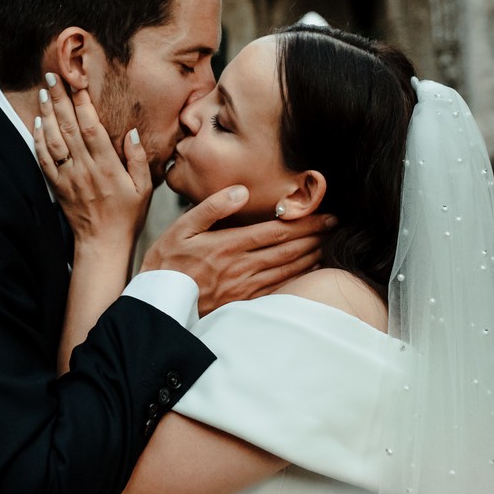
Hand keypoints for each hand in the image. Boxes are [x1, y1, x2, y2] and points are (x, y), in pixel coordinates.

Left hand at [33, 75, 152, 248]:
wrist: (102, 245)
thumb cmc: (127, 216)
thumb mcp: (144, 189)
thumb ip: (137, 159)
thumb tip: (130, 131)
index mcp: (107, 168)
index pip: (92, 129)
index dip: (83, 104)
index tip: (78, 82)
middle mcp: (85, 170)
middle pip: (69, 128)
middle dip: (61, 99)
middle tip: (53, 75)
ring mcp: (68, 178)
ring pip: (53, 140)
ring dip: (47, 114)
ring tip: (45, 92)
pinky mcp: (57, 186)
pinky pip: (44, 160)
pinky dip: (39, 140)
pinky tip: (38, 122)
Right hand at [141, 186, 336, 315]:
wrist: (158, 303)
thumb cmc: (167, 262)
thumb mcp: (182, 227)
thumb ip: (212, 207)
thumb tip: (241, 191)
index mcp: (228, 245)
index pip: (276, 231)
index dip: (304, 222)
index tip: (325, 214)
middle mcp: (241, 267)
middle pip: (288, 250)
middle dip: (315, 236)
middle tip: (335, 226)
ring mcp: (244, 287)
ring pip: (286, 270)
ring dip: (310, 256)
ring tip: (328, 244)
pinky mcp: (243, 302)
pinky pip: (278, 289)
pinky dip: (297, 278)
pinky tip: (308, 271)